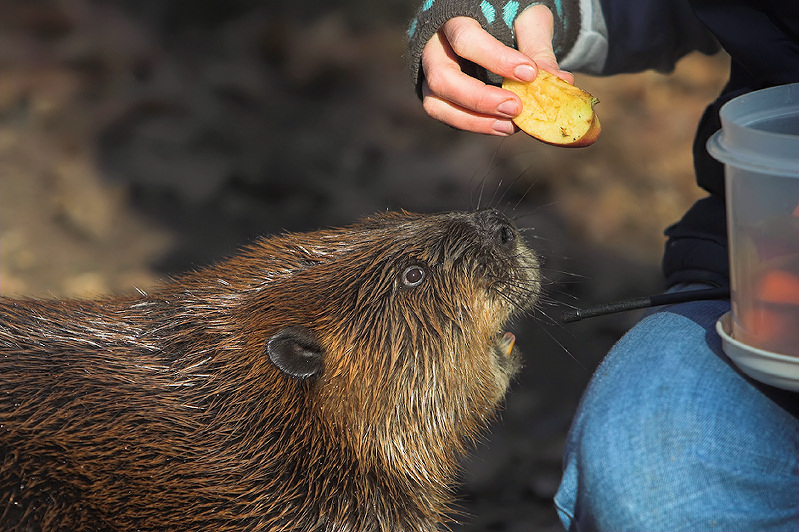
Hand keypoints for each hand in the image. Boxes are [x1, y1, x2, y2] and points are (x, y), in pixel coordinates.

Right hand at [420, 6, 573, 135]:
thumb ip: (538, 48)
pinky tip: (502, 126)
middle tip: (516, 108)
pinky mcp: (438, 97)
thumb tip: (559, 81)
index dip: (496, 59)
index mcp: (454, 19)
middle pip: (442, 78)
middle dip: (480, 98)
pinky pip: (447, 117)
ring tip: (510, 126)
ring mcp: (431, 75)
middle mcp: (434, 48)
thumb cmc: (507, 18)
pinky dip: (474, 125)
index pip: (465, 38)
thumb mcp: (525, 22)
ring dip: (474, 121)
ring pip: (436, 105)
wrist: (491, 24)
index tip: (530, 74)